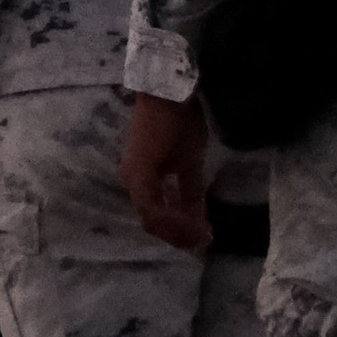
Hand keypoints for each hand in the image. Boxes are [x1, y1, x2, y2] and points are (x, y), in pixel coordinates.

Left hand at [119, 92, 215, 254]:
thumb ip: (190, 192)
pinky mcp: (138, 172)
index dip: (178, 231)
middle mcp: (132, 181)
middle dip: (179, 235)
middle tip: (203, 241)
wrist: (172, 94)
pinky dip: (172, 218)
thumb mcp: (190, 163)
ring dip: (177, 229)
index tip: (203, 237)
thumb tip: (198, 219)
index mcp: (141, 180)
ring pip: (151, 218)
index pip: (155, 216)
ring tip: (201, 235)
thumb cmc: (179, 122)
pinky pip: (152, 206)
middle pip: (152, 222)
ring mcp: (133, 177)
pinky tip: (192, 222)